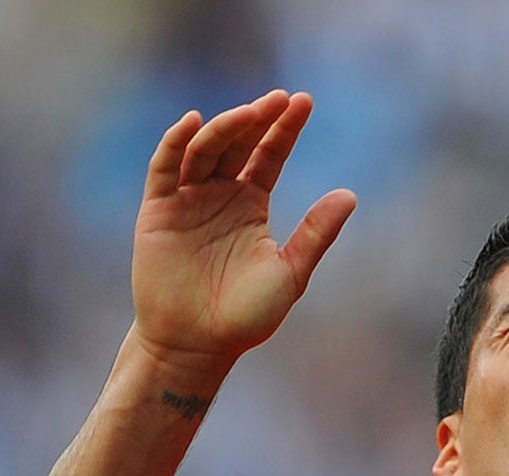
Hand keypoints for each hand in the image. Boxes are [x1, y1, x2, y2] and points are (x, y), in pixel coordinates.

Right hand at [131, 91, 356, 374]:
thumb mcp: (290, 272)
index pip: (269, 155)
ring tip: (250, 113)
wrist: (198, 344)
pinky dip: (176, 143)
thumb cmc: (246, 316)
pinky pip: (164, 168)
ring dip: (225, 128)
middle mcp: (219, 195)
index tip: (304, 102)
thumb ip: (316, 233)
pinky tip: (193, 122)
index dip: (284, 128)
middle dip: (258, 119)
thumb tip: (350, 195)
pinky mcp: (158, 210)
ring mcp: (187, 199)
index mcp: (251, 205)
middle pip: (238, 144)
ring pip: (204, 150)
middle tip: (281, 99)